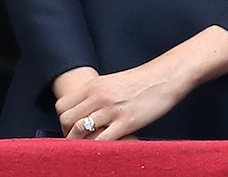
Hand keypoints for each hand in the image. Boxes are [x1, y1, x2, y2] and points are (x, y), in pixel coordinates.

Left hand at [54, 26, 227, 139]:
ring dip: (80, 143)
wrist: (165, 77)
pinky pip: (103, 140)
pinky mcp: (127, 122)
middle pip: (67, 119)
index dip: (63, 120)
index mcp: (94, 85)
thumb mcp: (112, 82)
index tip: (71, 128)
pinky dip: (98, 148)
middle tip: (79, 141)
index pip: (62, 105)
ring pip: (80, 130)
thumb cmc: (140, 81)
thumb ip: (95, 93)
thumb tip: (83, 109)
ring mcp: (112, 109)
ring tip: (88, 148)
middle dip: (69, 133)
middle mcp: (99, 96)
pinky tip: (104, 150)